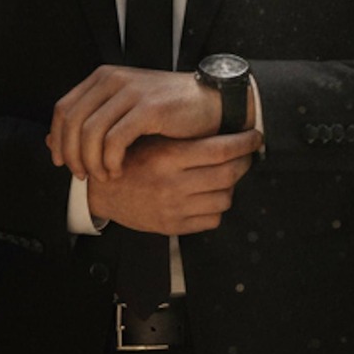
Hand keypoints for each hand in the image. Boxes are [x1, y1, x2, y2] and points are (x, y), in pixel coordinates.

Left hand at [50, 66, 228, 181]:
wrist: (213, 102)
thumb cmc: (170, 111)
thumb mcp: (125, 111)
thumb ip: (93, 122)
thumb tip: (51, 142)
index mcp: (104, 77)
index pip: (63, 109)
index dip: (57, 139)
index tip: (62, 163)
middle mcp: (113, 79)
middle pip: (71, 122)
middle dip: (71, 155)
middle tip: (81, 176)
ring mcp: (131, 92)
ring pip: (90, 133)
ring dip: (91, 161)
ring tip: (103, 176)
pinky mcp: (148, 108)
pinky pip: (114, 140)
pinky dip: (110, 161)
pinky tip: (118, 171)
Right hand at [86, 131, 260, 236]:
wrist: (98, 190)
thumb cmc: (128, 158)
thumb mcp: (152, 139)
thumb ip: (184, 137)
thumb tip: (226, 126)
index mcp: (167, 157)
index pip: (221, 150)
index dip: (245, 142)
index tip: (255, 136)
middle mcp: (172, 184)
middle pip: (229, 174)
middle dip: (244, 162)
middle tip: (246, 153)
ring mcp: (174, 208)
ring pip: (225, 198)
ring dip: (230, 185)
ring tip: (223, 175)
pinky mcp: (172, 227)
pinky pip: (212, 219)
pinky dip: (216, 207)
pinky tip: (208, 195)